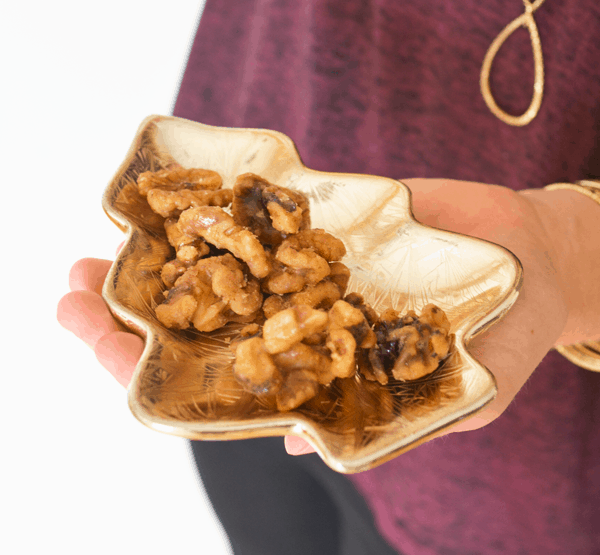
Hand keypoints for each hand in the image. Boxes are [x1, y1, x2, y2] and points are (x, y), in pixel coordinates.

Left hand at [57, 179, 572, 456]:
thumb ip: (386, 422)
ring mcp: (311, 267)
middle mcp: (303, 321)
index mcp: (318, 373)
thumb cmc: (508, 336)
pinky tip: (172, 200)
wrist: (539, 259)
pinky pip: (264, 210)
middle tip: (71, 286)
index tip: (100, 348)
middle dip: (133, 311)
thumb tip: (291, 441)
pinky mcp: (330, 218)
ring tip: (104, 242)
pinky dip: (220, 206)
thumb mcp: (457, 397)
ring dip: (161, 257)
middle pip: (200, 324)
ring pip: (219, 265)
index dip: (154, 371)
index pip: (217, 385)